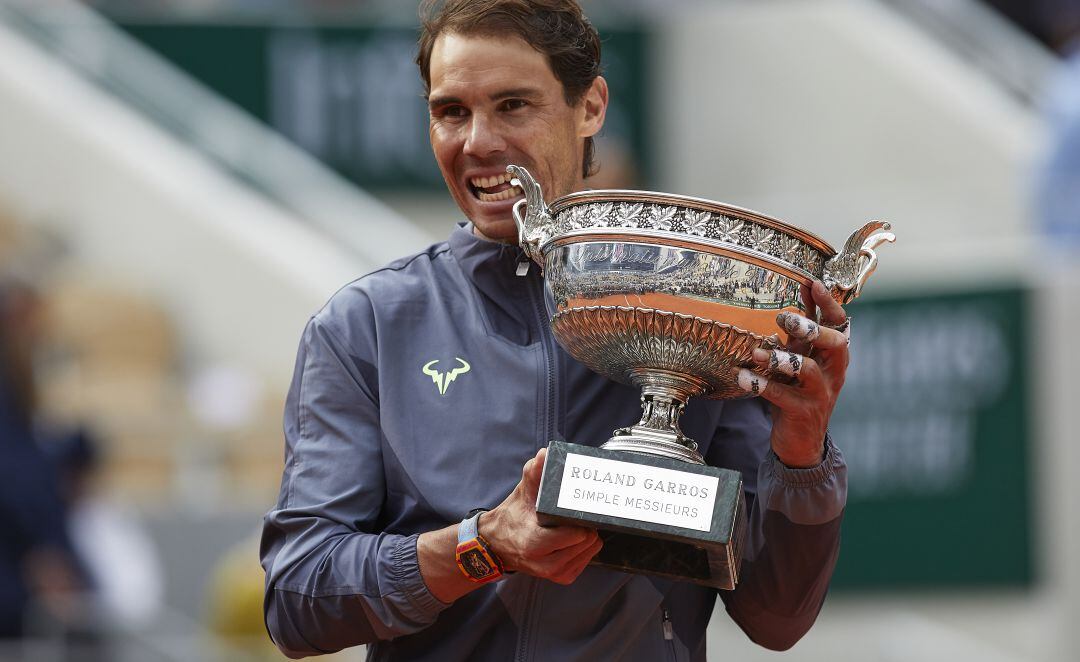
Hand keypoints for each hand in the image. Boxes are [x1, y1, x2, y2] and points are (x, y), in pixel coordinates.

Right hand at [482, 448, 602, 583]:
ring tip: (575, 526)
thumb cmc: (513, 516)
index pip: (576, 535)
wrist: (497, 545)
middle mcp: (546, 563)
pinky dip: (584, 549)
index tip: (579, 508)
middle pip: (587, 542)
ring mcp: (555, 573)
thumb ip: (534, 473)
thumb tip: (545, 454)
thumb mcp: (522, 493)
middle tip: (578, 515)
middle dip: (586, 526)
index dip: (580, 519)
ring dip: (587, 538)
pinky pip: (587, 560)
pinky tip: (573, 539)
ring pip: (590, 551)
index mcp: (534, 543)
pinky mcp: (562, 578)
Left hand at [737, 281, 849, 467]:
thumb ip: (802, 331)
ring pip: (807, 370)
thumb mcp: (802, 357)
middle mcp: (833, 372)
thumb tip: (804, 289)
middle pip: (836, 344)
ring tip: (756, 352)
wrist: (801, 440)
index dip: (829, 304)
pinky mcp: (802, 413)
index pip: (840, 324)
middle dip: (812, 328)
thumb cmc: (799, 390)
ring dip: (780, 358)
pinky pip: (783, 396)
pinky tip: (742, 377)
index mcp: (834, 356)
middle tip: (785, 318)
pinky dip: (762, 385)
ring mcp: (820, 394)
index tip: (813, 284)